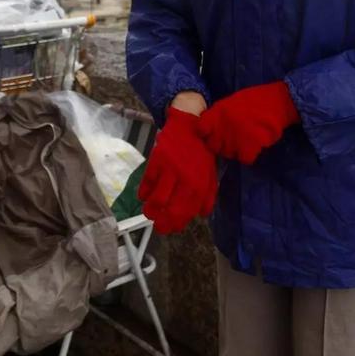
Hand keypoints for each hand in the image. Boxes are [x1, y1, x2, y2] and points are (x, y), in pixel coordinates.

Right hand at [138, 107, 216, 233]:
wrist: (190, 126)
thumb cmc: (202, 153)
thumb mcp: (211, 175)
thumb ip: (208, 196)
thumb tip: (200, 215)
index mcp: (198, 185)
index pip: (186, 212)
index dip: (176, 224)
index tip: (171, 229)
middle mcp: (184, 179)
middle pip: (169, 209)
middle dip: (162, 223)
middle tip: (158, 227)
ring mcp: (169, 169)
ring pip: (156, 198)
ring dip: (151, 210)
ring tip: (150, 213)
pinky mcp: (156, 160)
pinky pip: (147, 181)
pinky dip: (143, 192)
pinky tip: (143, 197)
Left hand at [197, 81, 298, 164]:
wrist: (276, 101)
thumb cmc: (254, 100)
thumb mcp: (230, 103)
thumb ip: (218, 116)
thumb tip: (209, 130)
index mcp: (217, 113)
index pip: (201, 129)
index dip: (205, 134)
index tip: (211, 135)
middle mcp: (223, 126)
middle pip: (213, 146)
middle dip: (220, 146)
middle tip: (231, 141)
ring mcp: (235, 137)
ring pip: (228, 154)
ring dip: (235, 151)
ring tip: (244, 142)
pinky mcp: (249, 146)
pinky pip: (244, 159)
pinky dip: (249, 155)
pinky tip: (254, 146)